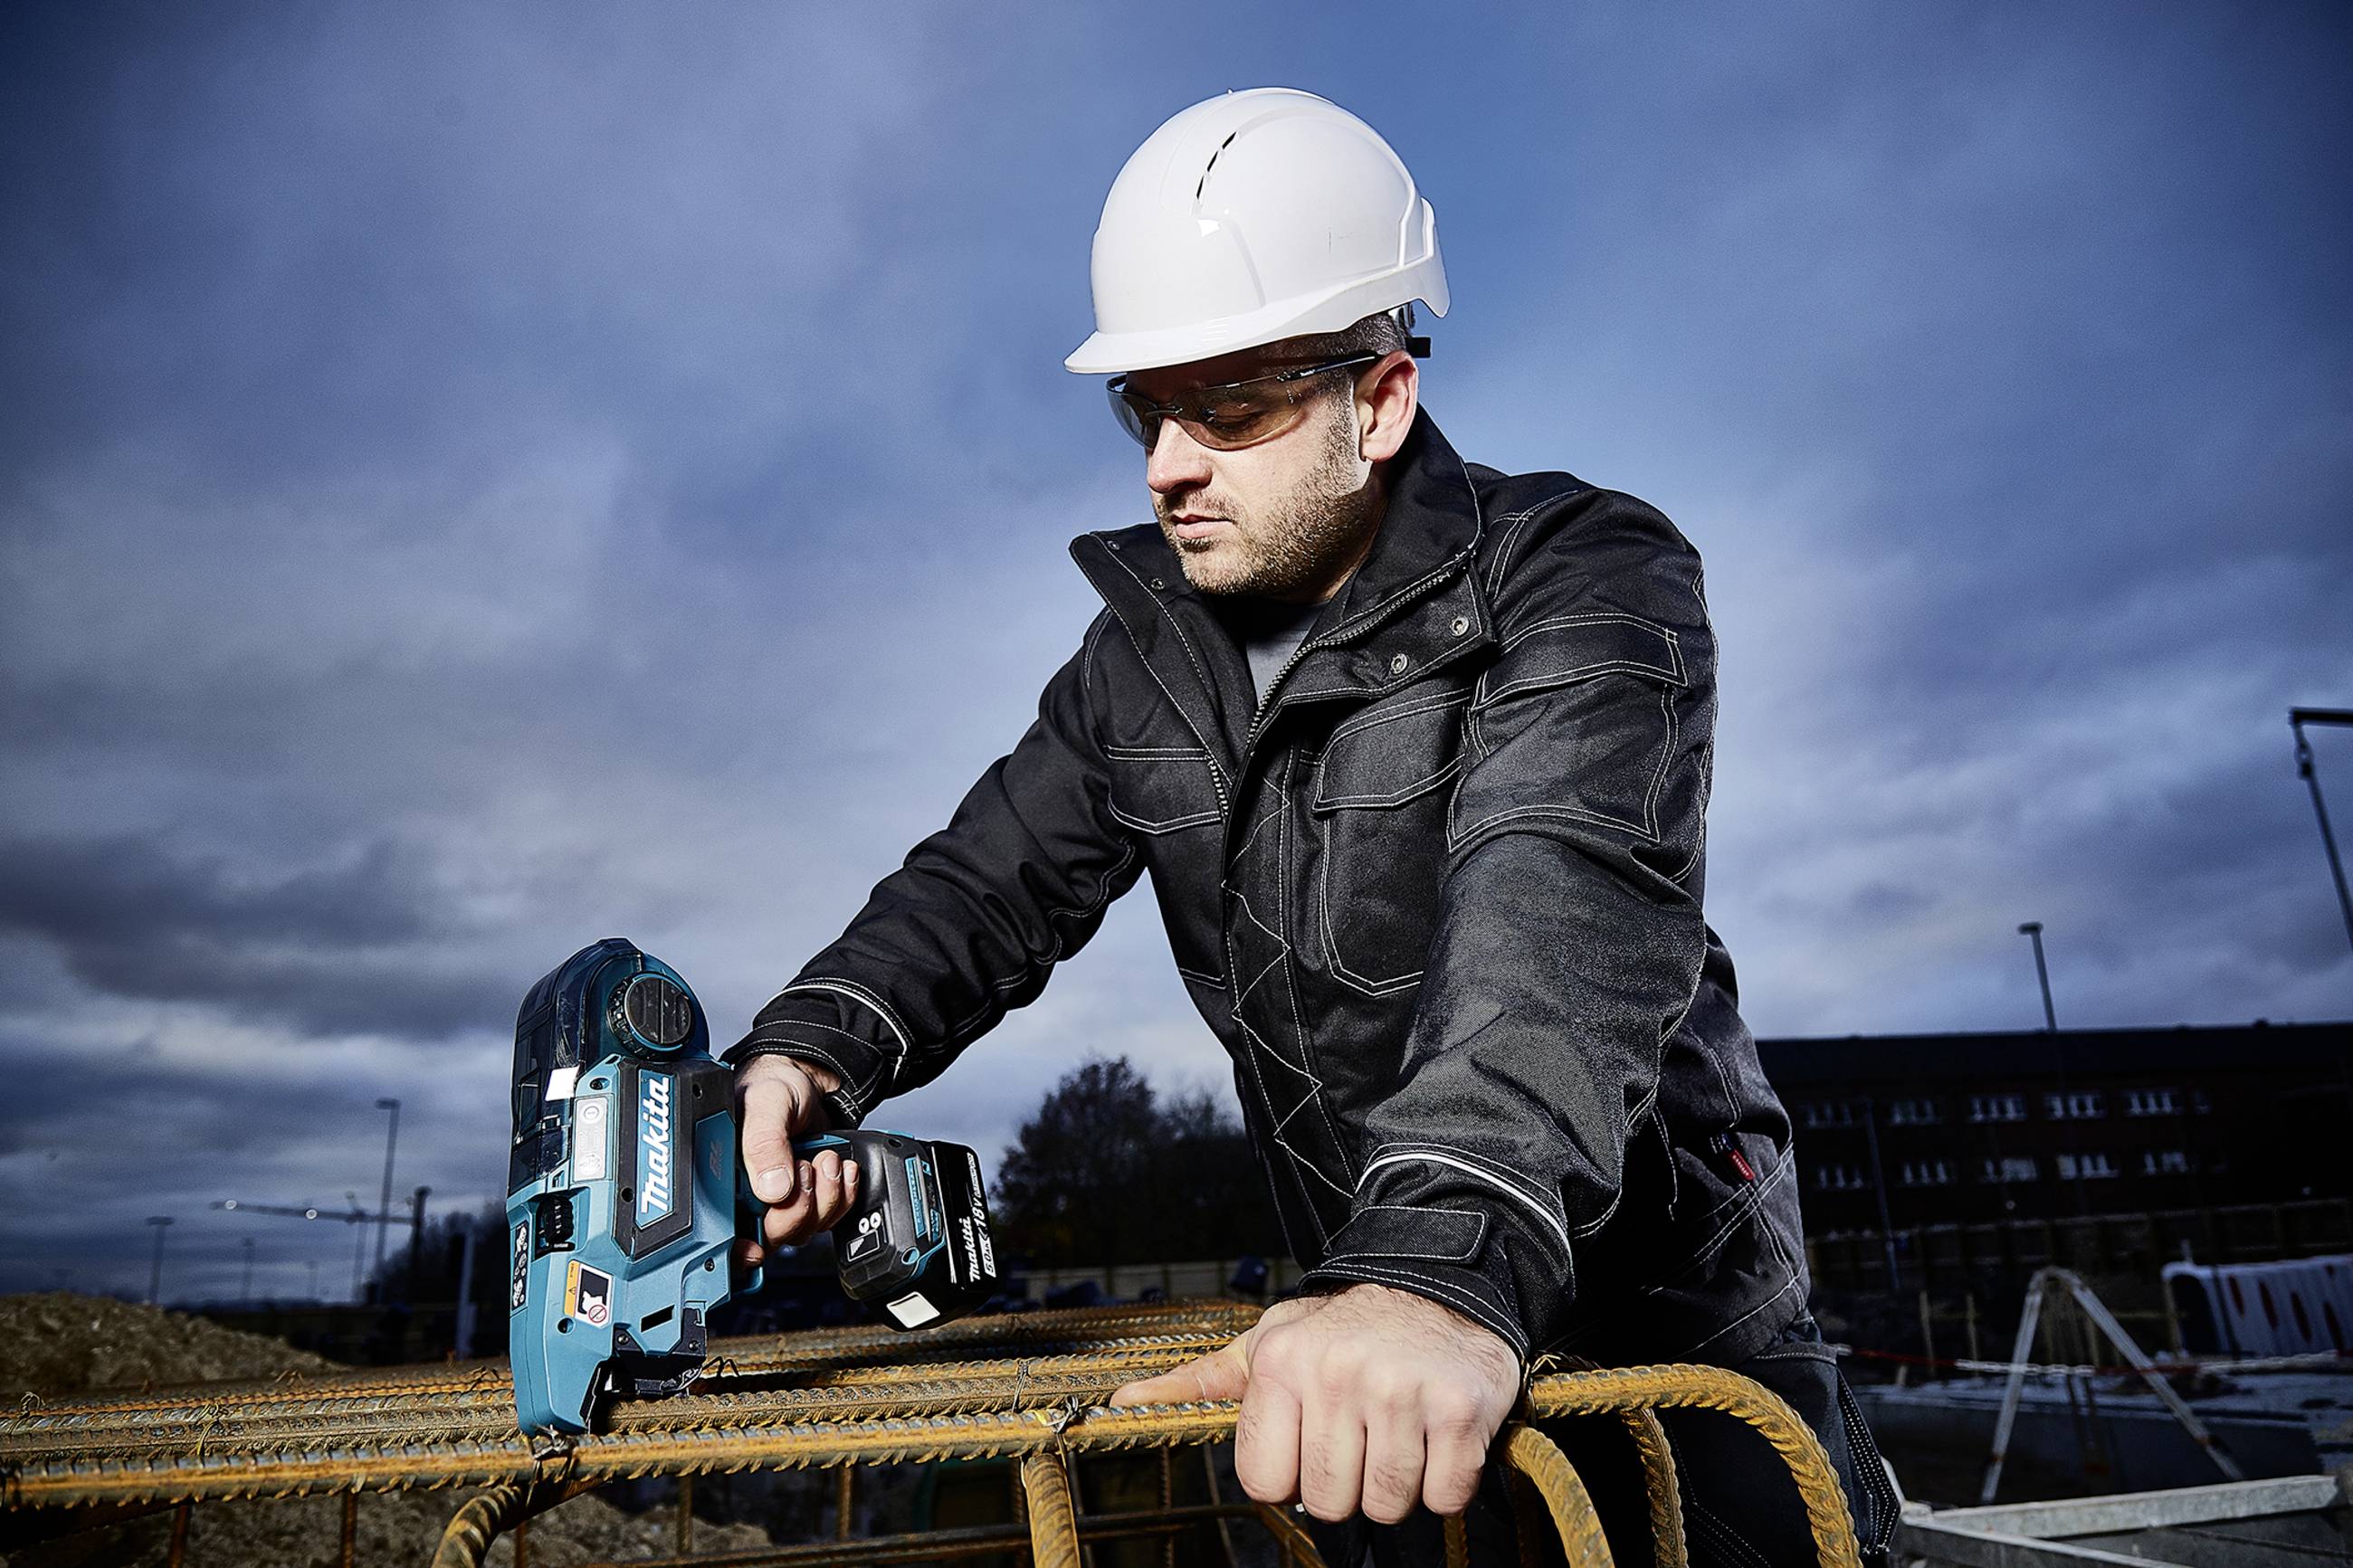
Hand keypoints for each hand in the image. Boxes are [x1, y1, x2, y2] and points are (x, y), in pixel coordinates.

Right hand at [733, 1054, 857, 1267]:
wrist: (805, 1078)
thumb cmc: (772, 1085)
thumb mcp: (764, 1105)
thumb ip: (764, 1143)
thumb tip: (771, 1189)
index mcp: (721, 1181)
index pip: (722, 1234)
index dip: (738, 1249)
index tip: (755, 1248)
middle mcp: (746, 1197)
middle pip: (770, 1238)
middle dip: (797, 1209)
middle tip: (806, 1167)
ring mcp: (779, 1201)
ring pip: (803, 1231)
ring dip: (824, 1198)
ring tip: (826, 1157)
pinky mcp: (808, 1198)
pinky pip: (828, 1218)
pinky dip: (842, 1197)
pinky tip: (841, 1169)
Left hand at [1109, 1283, 1519, 1523]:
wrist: (1437, 1283)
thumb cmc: (1343, 1328)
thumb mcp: (1267, 1344)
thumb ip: (1200, 1384)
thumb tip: (1121, 1404)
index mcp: (1280, 1364)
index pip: (1266, 1482)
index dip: (1292, 1474)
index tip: (1311, 1443)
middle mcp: (1336, 1374)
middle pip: (1328, 1502)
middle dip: (1347, 1482)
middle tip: (1362, 1434)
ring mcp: (1400, 1391)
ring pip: (1385, 1505)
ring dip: (1397, 1484)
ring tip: (1398, 1430)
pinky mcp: (1459, 1409)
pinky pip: (1444, 1495)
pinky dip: (1445, 1480)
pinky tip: (1435, 1435)